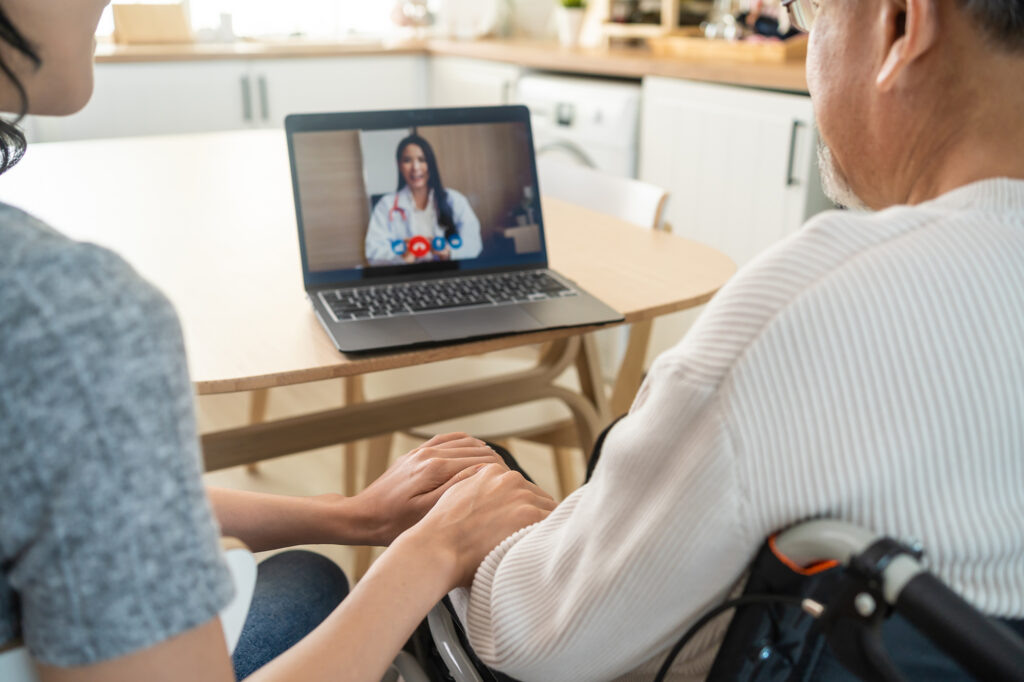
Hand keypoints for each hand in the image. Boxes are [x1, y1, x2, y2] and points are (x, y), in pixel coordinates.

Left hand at [353, 433, 504, 544]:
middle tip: (510, 482)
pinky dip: (467, 443)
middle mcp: (431, 453)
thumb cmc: (393, 524)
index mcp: (436, 468)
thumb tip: (483, 476)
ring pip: (465, 443)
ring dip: (485, 453)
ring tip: (499, 471)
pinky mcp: (417, 453)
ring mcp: (423, 450)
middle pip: (477, 452)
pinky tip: (476, 452)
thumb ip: (456, 492)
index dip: (501, 475)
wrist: (362, 517)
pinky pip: (449, 439)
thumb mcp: (427, 515)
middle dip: (497, 466)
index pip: (481, 464)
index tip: (513, 488)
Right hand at [407, 463, 556, 587]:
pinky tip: (543, 552)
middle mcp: (510, 479)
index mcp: (492, 472)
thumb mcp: (455, 495)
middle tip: (531, 541)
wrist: (436, 549)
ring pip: (550, 511)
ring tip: (538, 549)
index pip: (522, 488)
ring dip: (546, 529)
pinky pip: (555, 524)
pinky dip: (552, 537)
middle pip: (539, 498)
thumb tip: (489, 497)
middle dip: (537, 518)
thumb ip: (476, 488)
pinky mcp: (531, 515)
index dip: (524, 510)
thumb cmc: (441, 533)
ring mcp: (522, 496)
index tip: (521, 526)